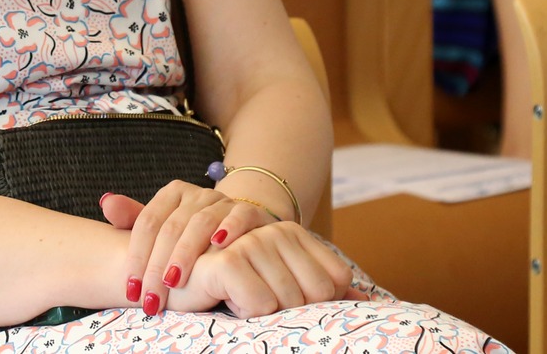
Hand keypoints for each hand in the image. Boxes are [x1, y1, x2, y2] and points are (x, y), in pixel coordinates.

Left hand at [101, 180, 279, 313]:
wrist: (239, 227)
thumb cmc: (194, 235)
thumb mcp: (163, 228)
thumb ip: (133, 219)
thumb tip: (106, 203)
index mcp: (172, 194)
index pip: (148, 222)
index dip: (136, 256)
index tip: (130, 289)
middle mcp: (197, 195)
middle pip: (171, 228)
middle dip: (157, 266)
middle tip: (151, 299)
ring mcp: (223, 202)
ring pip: (201, 223)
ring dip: (186, 254)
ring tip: (174, 282)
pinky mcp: (250, 212)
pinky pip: (240, 215)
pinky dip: (230, 229)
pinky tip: (218, 247)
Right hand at [175, 222, 369, 315]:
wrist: (176, 282)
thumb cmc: (231, 287)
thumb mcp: (284, 287)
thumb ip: (326, 290)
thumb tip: (370, 301)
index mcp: (294, 234)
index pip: (335, 284)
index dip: (313, 305)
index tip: (283, 301)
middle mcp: (277, 232)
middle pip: (315, 297)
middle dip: (288, 313)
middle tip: (256, 302)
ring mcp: (254, 242)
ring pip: (289, 304)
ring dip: (262, 315)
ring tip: (238, 300)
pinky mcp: (230, 260)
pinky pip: (262, 306)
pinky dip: (245, 313)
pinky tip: (225, 299)